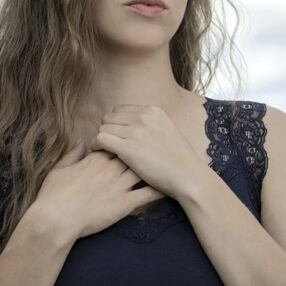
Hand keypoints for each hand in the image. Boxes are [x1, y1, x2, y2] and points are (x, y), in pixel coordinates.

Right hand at [31, 140, 164, 240]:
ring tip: (168, 168)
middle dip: (145, 153)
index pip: (118, 145)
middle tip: (157, 153)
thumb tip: (81, 141)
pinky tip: (170, 187)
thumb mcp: (59, 169)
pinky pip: (147, 194)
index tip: (134, 144)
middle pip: (135, 155)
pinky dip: (160, 190)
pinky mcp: (124, 204)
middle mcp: (111, 169)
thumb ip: (72, 153)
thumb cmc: (54, 195)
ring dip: (156, 168)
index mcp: (96, 159)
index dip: (126, 144)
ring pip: (144, 171)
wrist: (56, 218)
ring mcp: (119, 185)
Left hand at [90, 105, 210, 198]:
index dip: (114, 123)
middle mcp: (144, 117)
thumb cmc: (179, 159)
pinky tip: (100, 153)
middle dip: (107, 130)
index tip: (115, 135)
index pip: (119, 109)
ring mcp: (136, 132)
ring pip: (103, 128)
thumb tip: (133, 124)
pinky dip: (96, 145)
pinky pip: (101, 139)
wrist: (188, 176)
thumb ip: (150, 124)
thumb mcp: (167, 130)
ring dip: (101, 139)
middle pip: (109, 117)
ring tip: (103, 150)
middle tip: (107, 144)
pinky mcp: (129, 148)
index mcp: (152, 111)